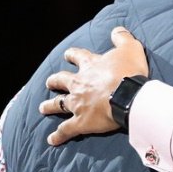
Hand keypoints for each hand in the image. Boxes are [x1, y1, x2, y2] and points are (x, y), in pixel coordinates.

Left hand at [40, 27, 148, 145]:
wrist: (127, 96)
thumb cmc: (129, 72)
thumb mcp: (130, 48)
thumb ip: (122, 37)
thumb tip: (116, 30)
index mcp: (90, 66)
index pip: (77, 56)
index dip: (72, 55)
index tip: (68, 55)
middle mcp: (79, 83)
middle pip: (61, 80)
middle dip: (54, 81)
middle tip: (50, 82)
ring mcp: (77, 103)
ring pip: (58, 104)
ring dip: (49, 106)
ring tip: (42, 108)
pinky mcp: (80, 122)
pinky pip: (65, 130)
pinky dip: (58, 136)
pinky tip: (51, 141)